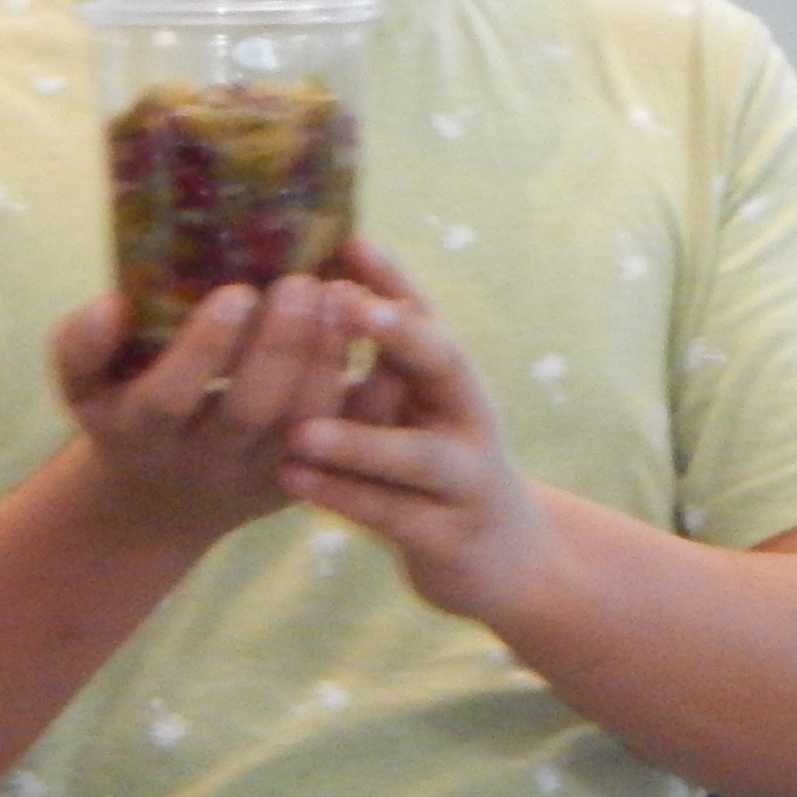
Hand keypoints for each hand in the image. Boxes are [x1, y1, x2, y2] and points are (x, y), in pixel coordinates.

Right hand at [50, 270, 373, 544]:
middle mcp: (203, 461)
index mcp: (142, 433)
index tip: (235, 292)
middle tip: (304, 283)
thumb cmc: (123, 412)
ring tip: (342, 294)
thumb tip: (113, 304)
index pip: (170, 397)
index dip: (204, 349)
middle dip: (281, 346)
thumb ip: (81, 344)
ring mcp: (260, 475)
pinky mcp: (305, 477)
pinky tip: (384, 339)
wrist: (161, 500)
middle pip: (249, 412)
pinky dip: (374, 394)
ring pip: (305, 426)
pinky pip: (348, 441)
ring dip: (328, 360)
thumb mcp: (85, 385)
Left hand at [282, 241, 550, 625]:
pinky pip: (395, 515)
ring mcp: (467, 480)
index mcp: (454, 375)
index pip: (427, 312)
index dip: (393, 278)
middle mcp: (470, 417)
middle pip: (445, 364)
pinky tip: (292, 479)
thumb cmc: (438, 459)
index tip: (349, 241)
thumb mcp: (419, 401)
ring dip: (358, 441)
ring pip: (416, 455)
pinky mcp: (450, 538)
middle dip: (400, 332)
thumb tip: (325, 277)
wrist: (504, 555)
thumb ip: (383, 351)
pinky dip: (344, 497)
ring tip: (299, 431)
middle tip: (345, 304)